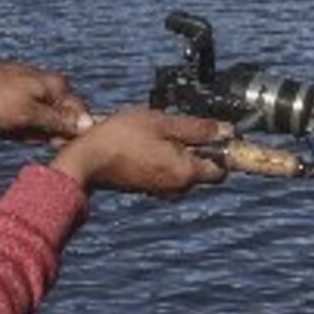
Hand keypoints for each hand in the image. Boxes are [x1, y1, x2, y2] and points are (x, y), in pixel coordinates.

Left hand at [0, 58, 91, 140]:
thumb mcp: (29, 115)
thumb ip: (60, 121)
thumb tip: (89, 126)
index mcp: (58, 86)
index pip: (78, 118)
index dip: (61, 134)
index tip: (40, 137)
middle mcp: (51, 84)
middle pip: (58, 122)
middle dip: (39, 133)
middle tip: (17, 130)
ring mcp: (35, 87)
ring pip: (40, 122)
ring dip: (24, 131)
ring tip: (5, 125)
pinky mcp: (21, 93)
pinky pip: (25, 117)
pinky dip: (13, 124)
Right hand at [50, 108, 229, 195]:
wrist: (85, 161)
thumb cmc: (122, 138)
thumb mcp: (162, 123)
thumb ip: (198, 129)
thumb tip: (227, 131)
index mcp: (186, 172)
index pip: (222, 169)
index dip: (223, 148)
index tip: (213, 130)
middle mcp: (177, 187)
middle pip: (202, 168)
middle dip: (196, 146)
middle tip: (175, 124)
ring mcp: (161, 190)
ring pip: (182, 167)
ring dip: (176, 149)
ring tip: (153, 130)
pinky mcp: (146, 187)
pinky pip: (166, 171)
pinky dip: (162, 156)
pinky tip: (142, 141)